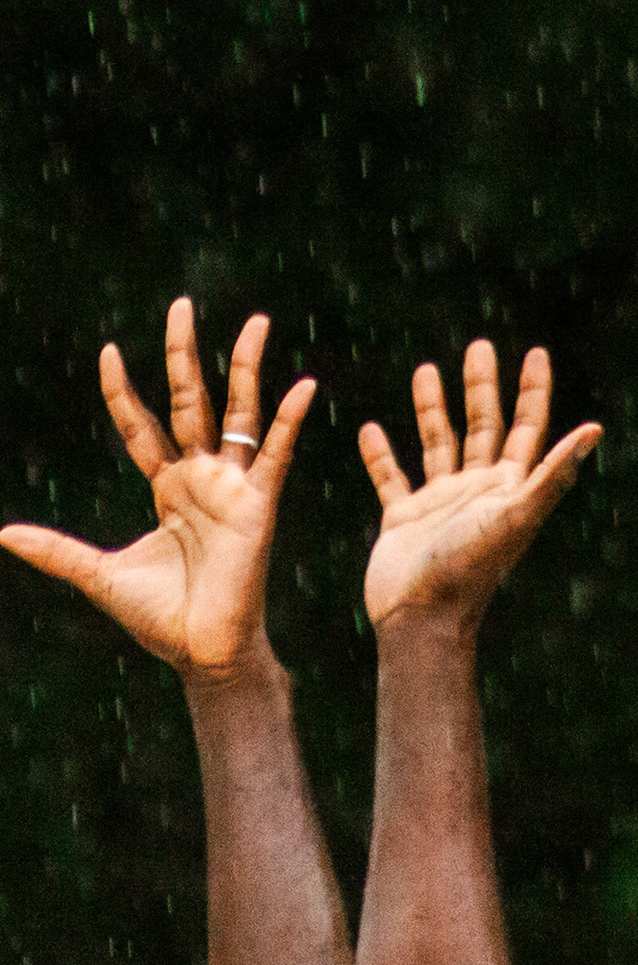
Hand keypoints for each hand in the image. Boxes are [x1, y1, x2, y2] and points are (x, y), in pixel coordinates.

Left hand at [0, 297, 314, 677]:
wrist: (202, 655)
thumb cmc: (159, 620)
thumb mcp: (98, 576)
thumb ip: (56, 551)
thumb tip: (2, 535)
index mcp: (165, 486)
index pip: (140, 424)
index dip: (123, 390)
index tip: (109, 351)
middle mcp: (199, 476)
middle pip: (189, 399)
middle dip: (184, 353)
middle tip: (181, 304)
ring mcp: (231, 486)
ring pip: (238, 412)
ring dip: (247, 367)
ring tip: (258, 322)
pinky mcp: (258, 506)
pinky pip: (275, 455)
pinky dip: (289, 421)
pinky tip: (302, 387)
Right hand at [359, 341, 599, 636]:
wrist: (422, 617)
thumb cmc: (471, 568)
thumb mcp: (516, 515)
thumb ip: (552, 474)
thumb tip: (594, 431)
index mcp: (508, 488)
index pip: (527, 428)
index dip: (534, 391)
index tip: (536, 353)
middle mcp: (477, 491)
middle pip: (483, 426)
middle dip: (482, 386)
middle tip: (481, 346)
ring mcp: (440, 503)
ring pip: (438, 443)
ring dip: (432, 408)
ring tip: (425, 369)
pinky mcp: (403, 517)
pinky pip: (392, 477)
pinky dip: (380, 454)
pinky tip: (369, 429)